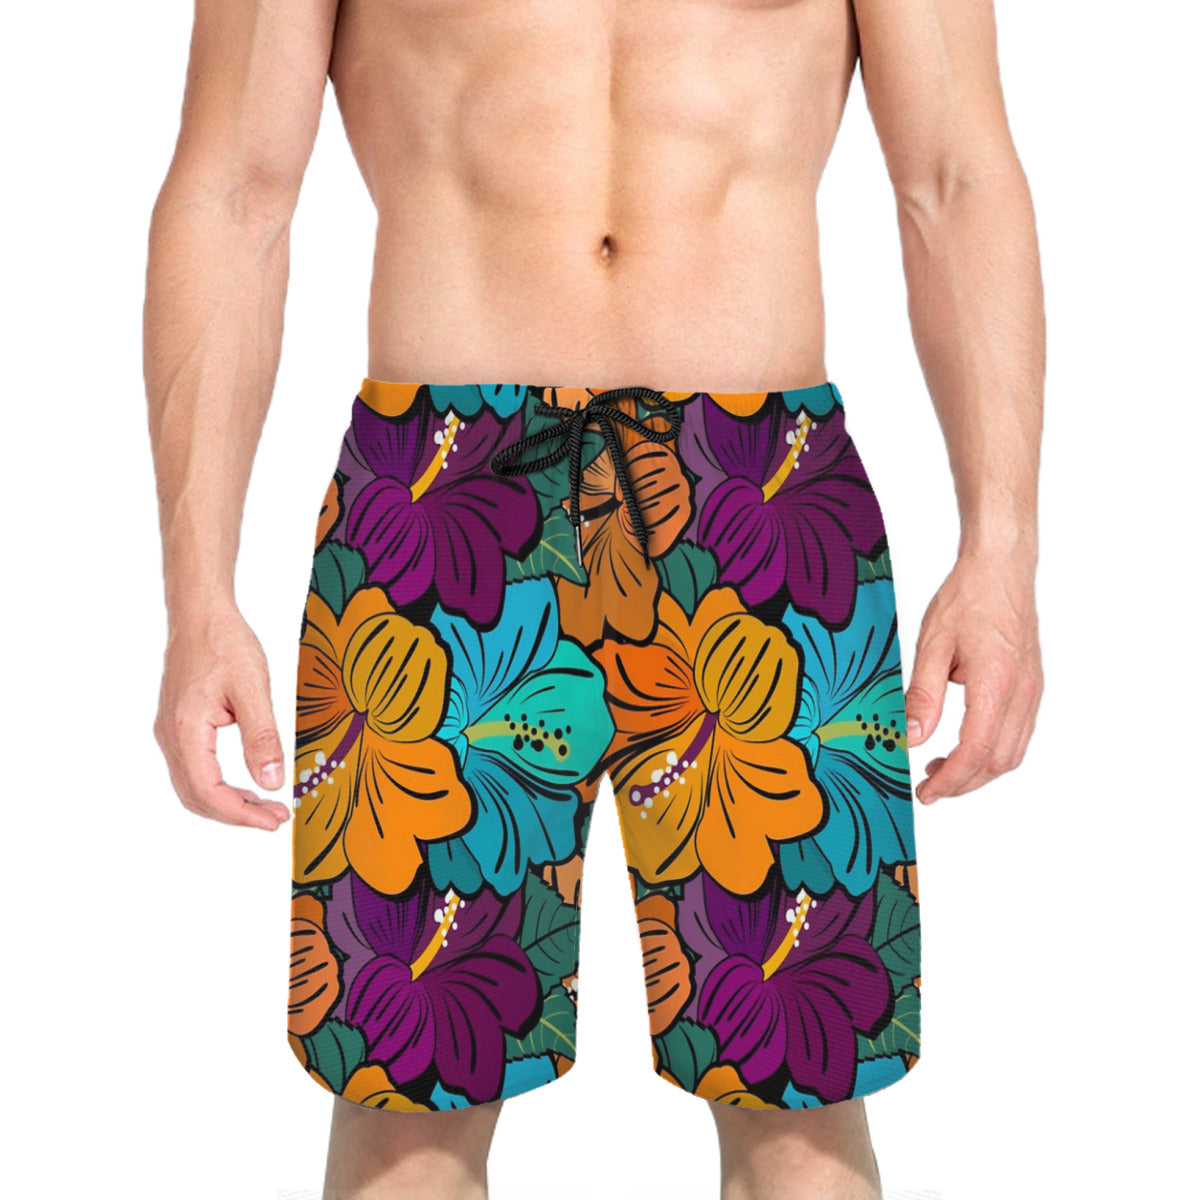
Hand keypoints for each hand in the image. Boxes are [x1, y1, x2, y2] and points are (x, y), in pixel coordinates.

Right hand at [153, 603, 290, 829]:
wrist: (200, 614)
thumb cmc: (224, 643)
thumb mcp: (254, 688)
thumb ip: (262, 737)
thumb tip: (272, 781)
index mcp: (186, 729)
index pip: (208, 791)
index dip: (241, 814)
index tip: (274, 820)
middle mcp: (170, 736)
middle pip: (196, 797)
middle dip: (236, 814)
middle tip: (275, 818)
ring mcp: (170, 733)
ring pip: (192, 787)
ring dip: (227, 803)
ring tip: (265, 806)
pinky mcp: (177, 727)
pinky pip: (193, 770)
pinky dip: (218, 786)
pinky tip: (245, 785)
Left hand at [904, 552, 1043, 802]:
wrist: (1001, 568)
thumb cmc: (968, 598)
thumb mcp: (932, 645)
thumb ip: (923, 695)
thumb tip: (912, 737)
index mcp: (997, 684)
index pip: (977, 751)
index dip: (951, 779)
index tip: (926, 792)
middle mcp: (1022, 692)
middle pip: (1000, 761)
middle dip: (964, 782)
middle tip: (930, 788)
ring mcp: (1032, 690)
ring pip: (1014, 751)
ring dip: (980, 769)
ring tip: (942, 769)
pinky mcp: (1032, 685)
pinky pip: (1019, 732)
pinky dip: (993, 750)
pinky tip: (966, 744)